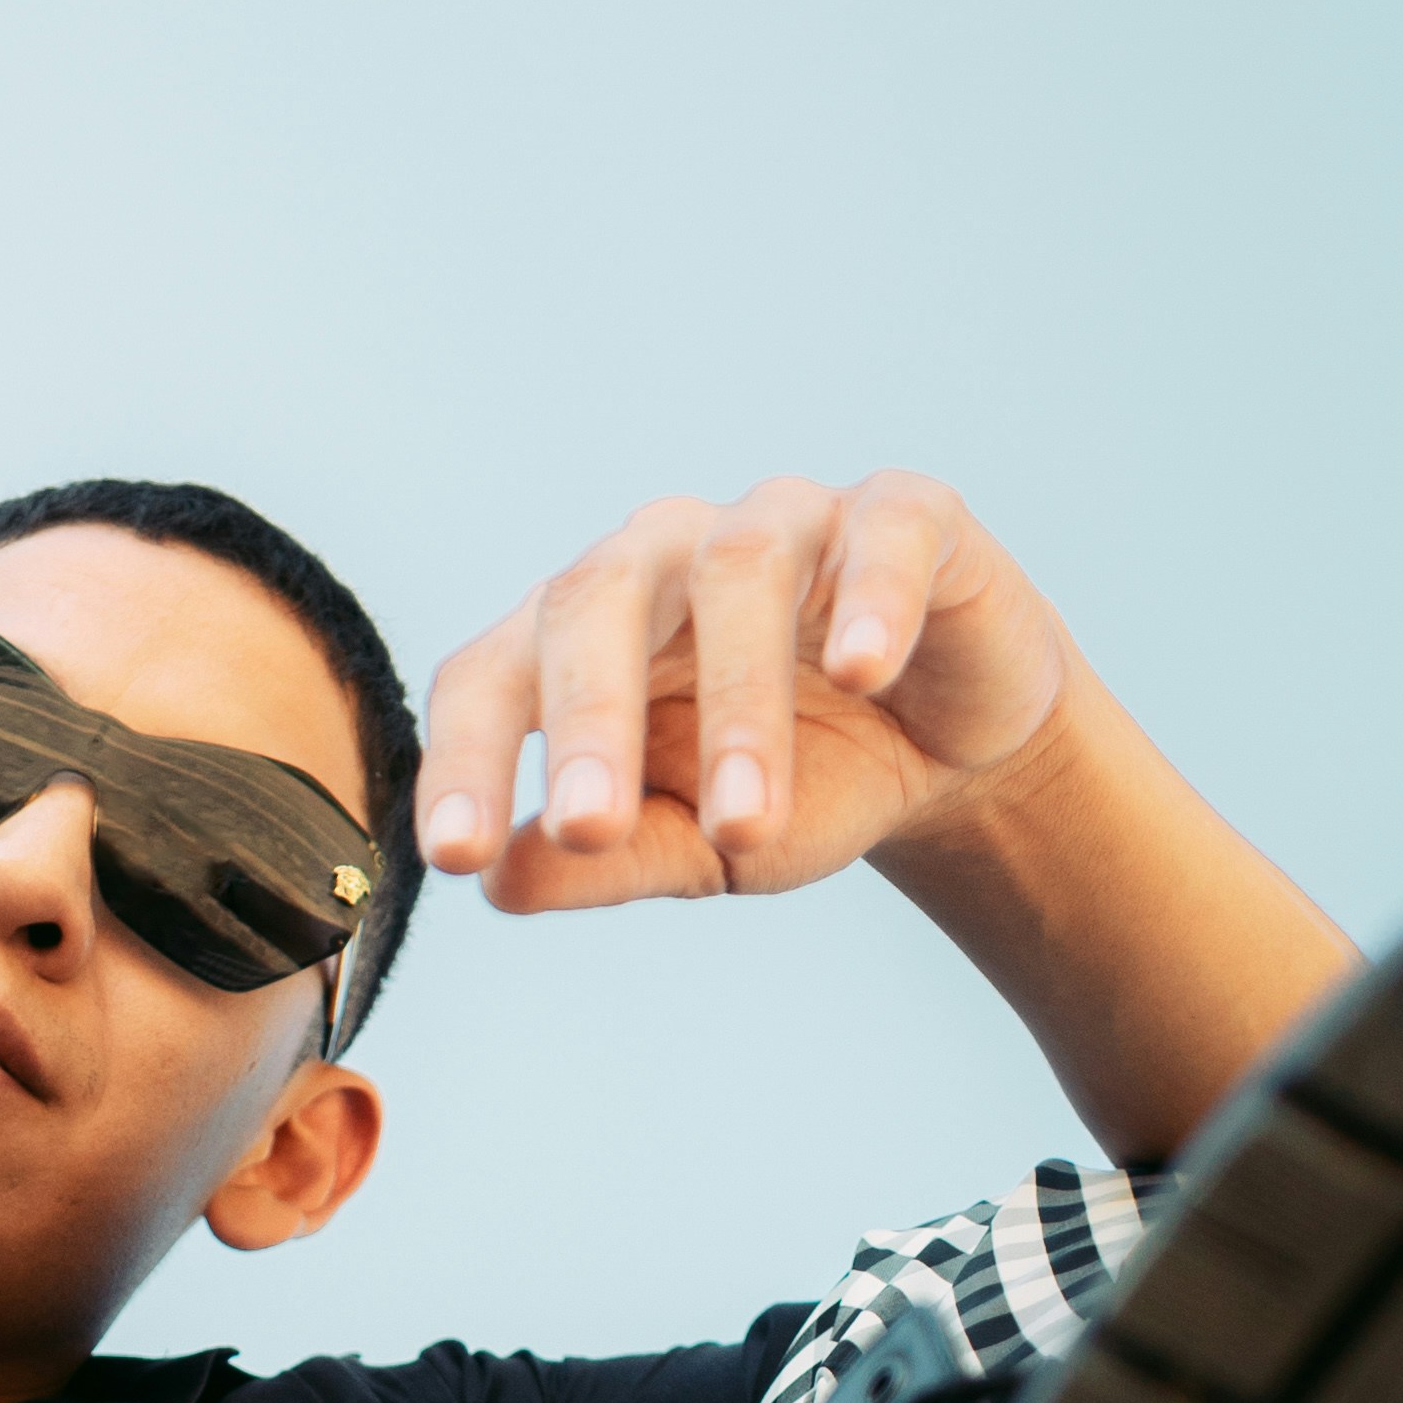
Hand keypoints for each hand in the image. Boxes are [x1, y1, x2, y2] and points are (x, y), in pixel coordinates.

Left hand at [416, 472, 1070, 908]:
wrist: (947, 749)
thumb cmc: (798, 783)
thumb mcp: (700, 845)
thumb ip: (606, 861)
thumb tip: (498, 885)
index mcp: (582, 635)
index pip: (492, 675)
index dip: (466, 759)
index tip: (456, 858)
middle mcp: (665, 557)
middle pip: (594, 600)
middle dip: (588, 719)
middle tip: (591, 829)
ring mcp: (784, 522)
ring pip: (738, 570)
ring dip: (738, 702)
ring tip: (748, 821)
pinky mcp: (903, 517)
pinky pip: (881, 533)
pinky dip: (871, 599)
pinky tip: (865, 672)